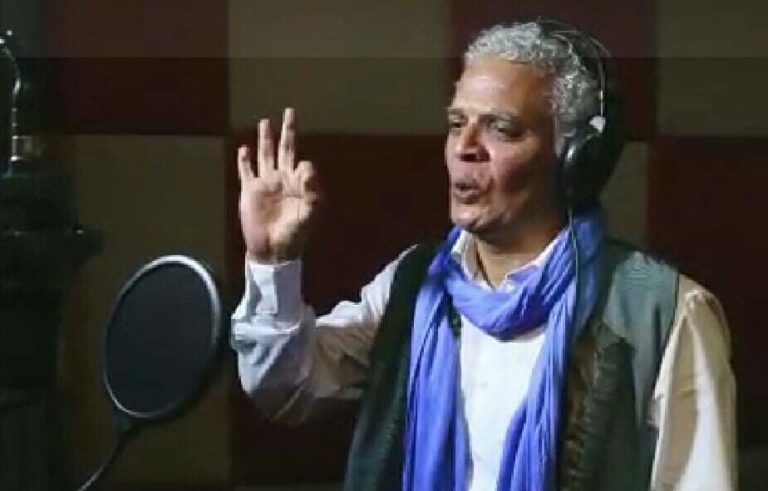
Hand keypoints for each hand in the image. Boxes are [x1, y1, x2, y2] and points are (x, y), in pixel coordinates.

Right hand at [237, 107, 319, 262]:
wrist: (272, 249)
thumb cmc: (294, 233)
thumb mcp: (308, 214)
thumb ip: (312, 191)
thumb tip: (307, 165)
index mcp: (298, 184)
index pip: (303, 165)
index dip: (304, 168)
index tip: (302, 173)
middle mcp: (282, 179)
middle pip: (285, 149)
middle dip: (287, 131)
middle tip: (290, 111)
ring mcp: (265, 183)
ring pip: (265, 154)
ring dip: (265, 139)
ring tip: (266, 122)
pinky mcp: (250, 190)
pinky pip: (246, 171)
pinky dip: (244, 160)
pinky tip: (244, 149)